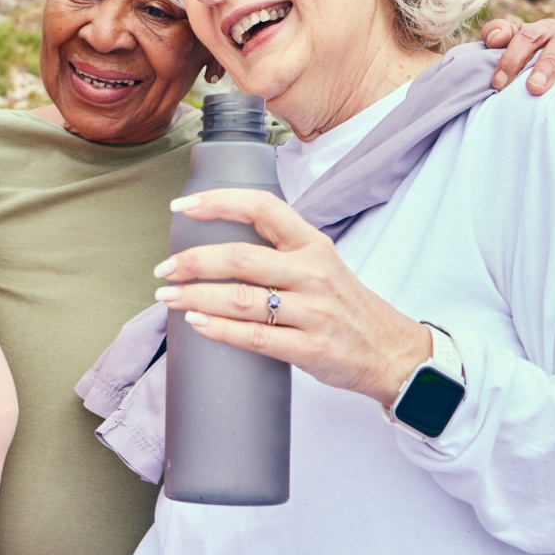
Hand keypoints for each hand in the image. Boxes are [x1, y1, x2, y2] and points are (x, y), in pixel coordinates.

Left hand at [152, 189, 429, 406]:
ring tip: (167, 298)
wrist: (390, 352)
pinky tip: (195, 324)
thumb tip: (217, 247)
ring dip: (196, 297)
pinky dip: (220, 330)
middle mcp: (313, 273)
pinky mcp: (310, 348)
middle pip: (242, 258)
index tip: (182, 206)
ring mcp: (313, 311)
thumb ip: (279, 251)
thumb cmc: (346, 307)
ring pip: (243, 299)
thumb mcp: (321, 265)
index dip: (220, 202)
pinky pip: (255, 338)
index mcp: (313, 244)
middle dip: (194, 262)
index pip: (263, 208)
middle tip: (164, 269)